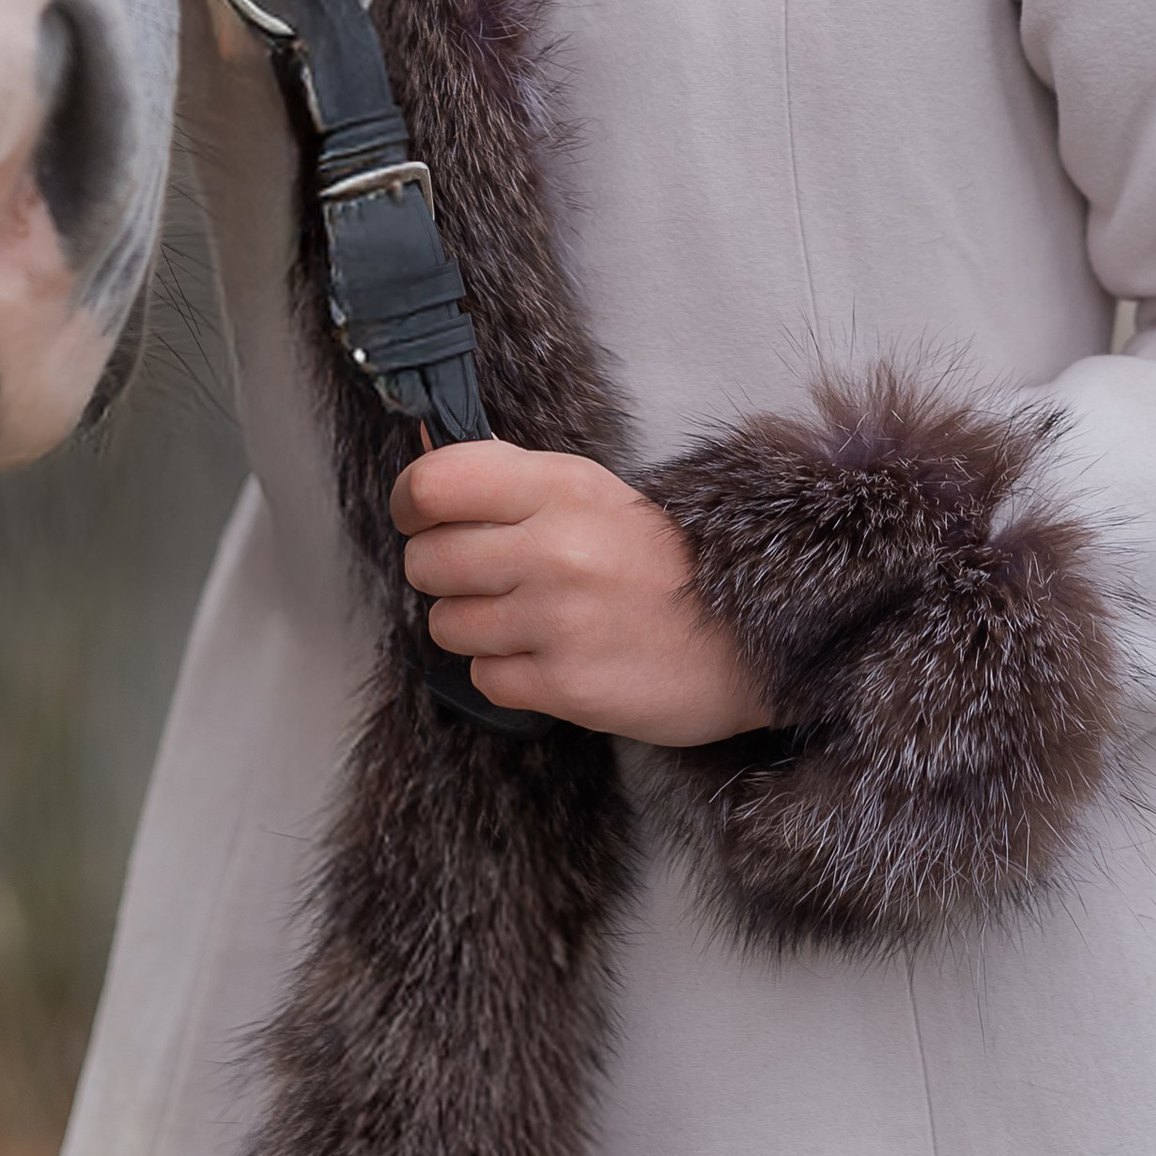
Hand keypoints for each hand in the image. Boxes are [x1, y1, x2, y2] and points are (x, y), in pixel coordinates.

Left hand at [391, 440, 773, 746]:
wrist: (747, 633)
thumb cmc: (657, 557)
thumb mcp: (590, 491)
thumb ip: (508, 478)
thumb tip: (425, 469)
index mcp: (558, 487)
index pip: (434, 485)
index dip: (409, 503)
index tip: (418, 517)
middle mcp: (553, 549)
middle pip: (426, 561)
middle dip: (442, 572)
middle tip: (485, 575)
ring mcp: (558, 620)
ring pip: (445, 624)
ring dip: (473, 626)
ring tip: (524, 618)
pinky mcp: (566, 686)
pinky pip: (484, 678)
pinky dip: (506, 672)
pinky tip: (547, 655)